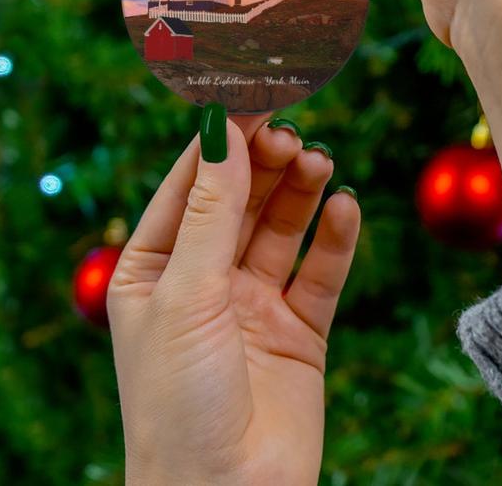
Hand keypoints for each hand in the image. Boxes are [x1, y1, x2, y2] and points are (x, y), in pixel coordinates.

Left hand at [108, 113, 359, 484]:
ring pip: (283, 228)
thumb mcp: (186, 295)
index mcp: (155, 269)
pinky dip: (336, 238)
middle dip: (266, 164)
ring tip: (320, 162)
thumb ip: (211, 212)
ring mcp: (254, 303)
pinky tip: (346, 208)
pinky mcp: (300, 328)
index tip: (254, 98)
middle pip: (242, 200)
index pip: (190, 185)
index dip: (222, 141)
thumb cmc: (179, 403)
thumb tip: (224, 132)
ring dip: (301, 192)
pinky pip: (321, 271)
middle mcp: (205, 280)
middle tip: (292, 135)